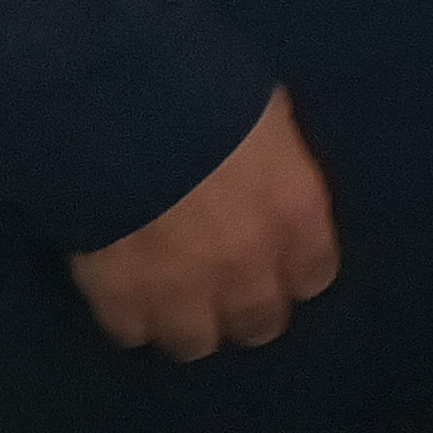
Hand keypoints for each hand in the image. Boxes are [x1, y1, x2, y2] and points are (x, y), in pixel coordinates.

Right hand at [69, 91, 339, 359]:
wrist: (119, 111)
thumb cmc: (202, 90)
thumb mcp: (264, 116)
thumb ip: (272, 162)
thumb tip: (264, 169)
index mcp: (295, 214)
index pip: (313, 275)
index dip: (291, 271)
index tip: (274, 261)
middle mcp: (250, 266)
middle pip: (259, 323)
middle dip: (244, 309)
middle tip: (221, 289)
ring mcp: (185, 292)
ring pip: (196, 343)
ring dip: (185, 323)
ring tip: (168, 298)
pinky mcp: (122, 301)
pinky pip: (132, 334)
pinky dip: (129, 317)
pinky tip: (123, 291)